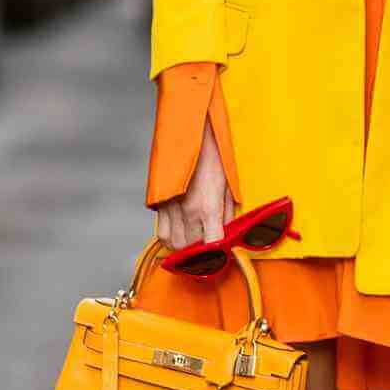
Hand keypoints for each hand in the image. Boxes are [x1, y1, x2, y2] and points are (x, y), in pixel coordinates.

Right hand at [156, 118, 235, 250]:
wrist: (190, 133)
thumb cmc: (214, 157)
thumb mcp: (229, 186)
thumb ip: (228, 215)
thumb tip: (228, 235)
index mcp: (208, 208)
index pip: (212, 247)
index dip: (218, 256)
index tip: (222, 256)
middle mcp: (187, 212)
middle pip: (191, 250)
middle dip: (202, 253)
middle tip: (211, 248)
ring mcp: (170, 209)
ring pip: (174, 244)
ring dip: (186, 248)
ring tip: (197, 240)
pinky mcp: (159, 204)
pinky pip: (162, 233)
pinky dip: (171, 239)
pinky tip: (182, 233)